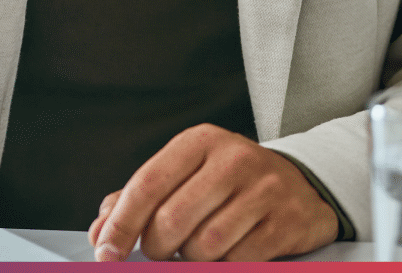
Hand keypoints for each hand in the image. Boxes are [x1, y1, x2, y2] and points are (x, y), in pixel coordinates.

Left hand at [87, 125, 338, 261]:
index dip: (122, 223)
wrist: (300, 183)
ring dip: (193, 258)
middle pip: (173, 219)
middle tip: (160, 251)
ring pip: (205, 244)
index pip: (148, 183)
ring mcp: (262, 189)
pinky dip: (225, 264)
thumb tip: (101, 228)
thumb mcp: (186, 172)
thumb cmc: (229, 180)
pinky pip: (239, 259)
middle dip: (157, 247)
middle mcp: (231, 159)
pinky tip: (227, 252)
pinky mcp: (286, 222)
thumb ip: (141, 197)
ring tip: (198, 246)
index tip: (105, 251)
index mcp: (198, 141)